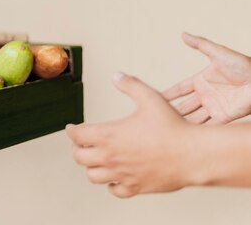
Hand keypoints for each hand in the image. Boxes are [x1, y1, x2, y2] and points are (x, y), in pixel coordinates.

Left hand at [66, 73, 197, 197]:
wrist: (194, 155)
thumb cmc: (173, 127)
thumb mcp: (150, 98)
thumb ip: (131, 85)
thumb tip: (116, 75)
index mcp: (109, 135)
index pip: (76, 135)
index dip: (71, 130)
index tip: (71, 127)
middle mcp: (111, 157)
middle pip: (79, 157)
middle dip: (77, 148)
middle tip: (82, 143)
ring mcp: (122, 174)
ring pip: (93, 176)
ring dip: (91, 167)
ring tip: (97, 159)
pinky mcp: (136, 187)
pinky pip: (114, 190)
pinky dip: (110, 184)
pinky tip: (115, 176)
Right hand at [162, 33, 250, 123]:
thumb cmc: (244, 65)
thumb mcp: (219, 53)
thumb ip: (200, 44)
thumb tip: (183, 34)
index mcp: (202, 80)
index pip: (180, 89)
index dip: (167, 93)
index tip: (153, 98)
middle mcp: (206, 95)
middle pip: (184, 106)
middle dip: (171, 112)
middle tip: (156, 118)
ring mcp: (214, 107)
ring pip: (193, 118)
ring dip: (182, 123)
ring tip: (167, 130)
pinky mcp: (224, 117)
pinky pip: (207, 126)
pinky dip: (197, 131)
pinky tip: (184, 136)